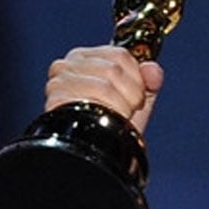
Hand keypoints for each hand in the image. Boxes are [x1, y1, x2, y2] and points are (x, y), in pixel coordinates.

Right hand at [44, 45, 164, 133]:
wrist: (99, 155)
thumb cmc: (114, 125)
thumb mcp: (135, 99)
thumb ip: (148, 80)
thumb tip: (153, 70)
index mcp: (86, 57)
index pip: (120, 54)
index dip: (137, 78)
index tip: (135, 95)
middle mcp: (68, 65)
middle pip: (114, 69)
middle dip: (130, 95)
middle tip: (126, 110)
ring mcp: (59, 82)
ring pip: (105, 84)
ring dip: (120, 107)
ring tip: (116, 117)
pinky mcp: (56, 101)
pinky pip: (93, 101)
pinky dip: (109, 115)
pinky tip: (105, 122)